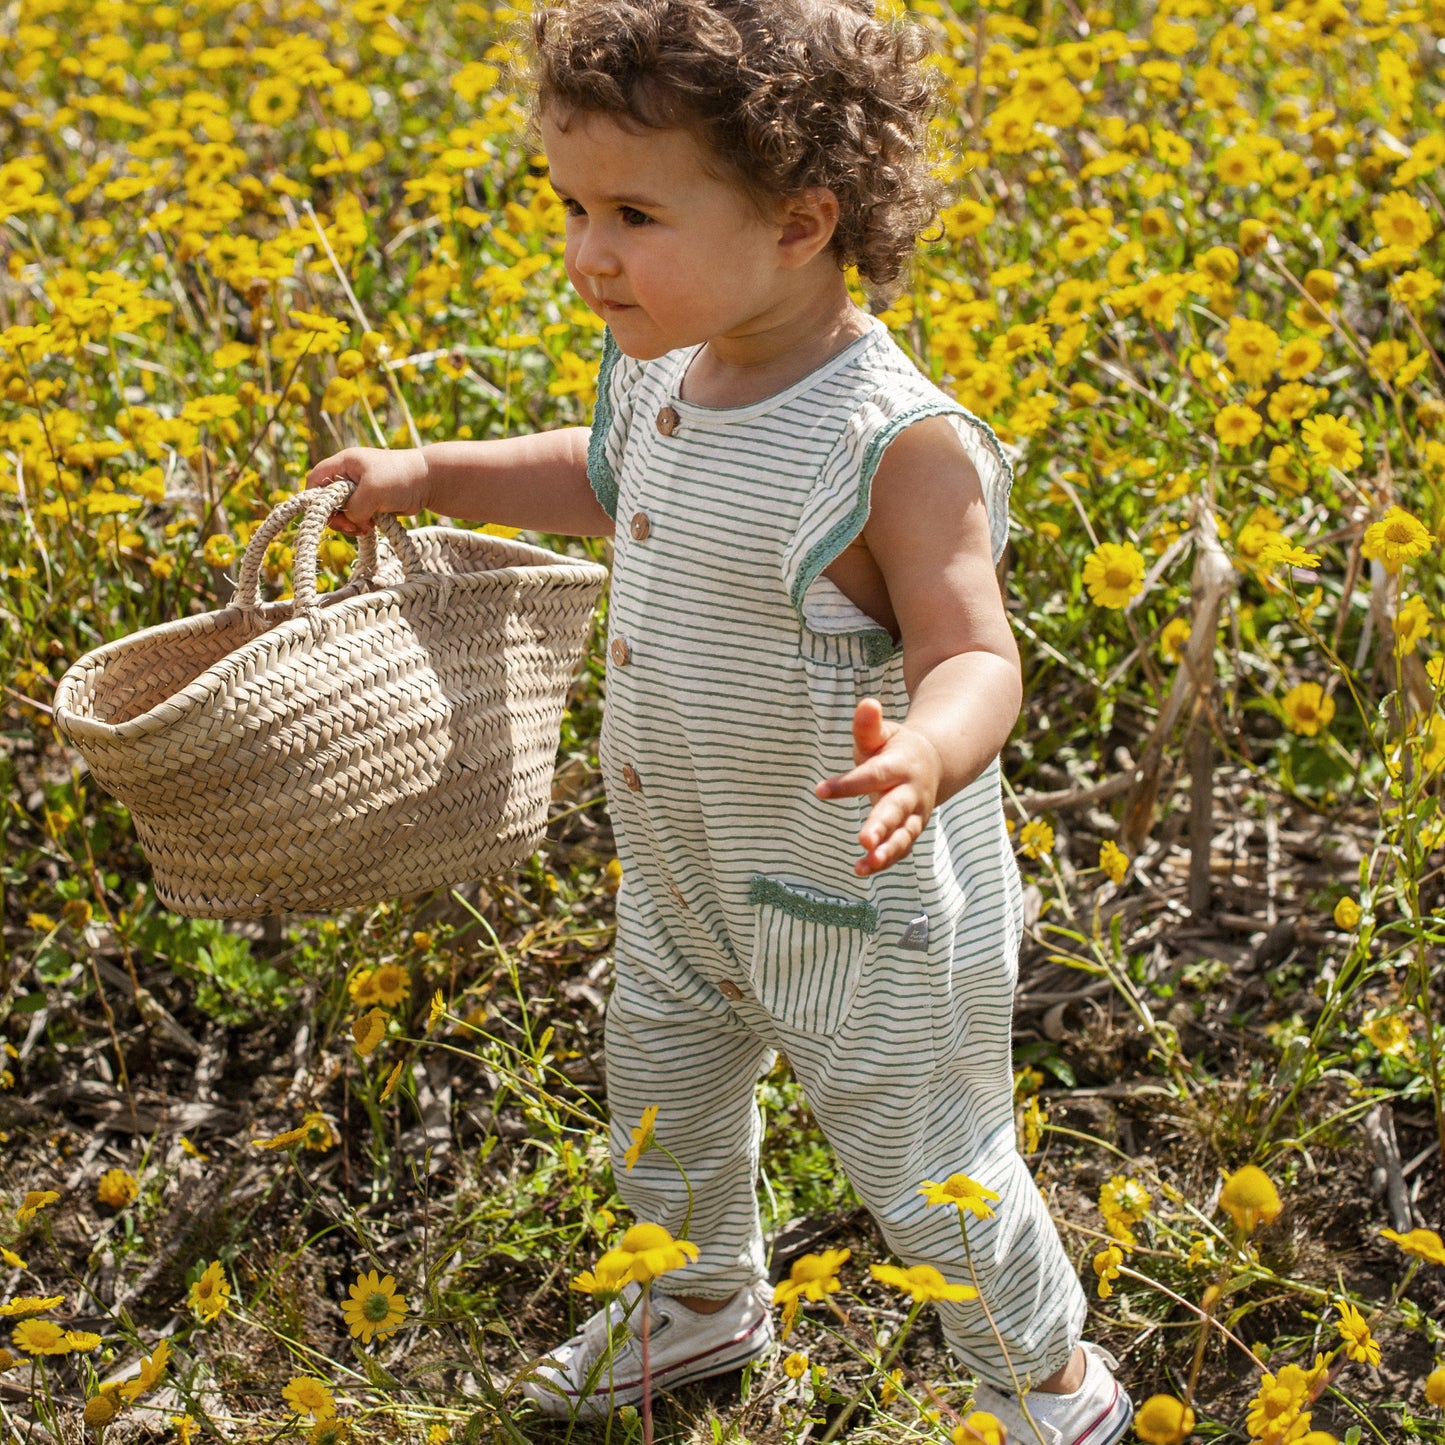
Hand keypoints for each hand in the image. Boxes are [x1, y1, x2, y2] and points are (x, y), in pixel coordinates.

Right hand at [303, 447, 429, 535]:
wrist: (430, 482)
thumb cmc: (400, 478)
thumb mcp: (372, 492)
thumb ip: (353, 508)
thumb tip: (350, 521)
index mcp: (344, 463)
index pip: (315, 479)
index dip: (314, 498)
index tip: (325, 515)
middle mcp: (349, 474)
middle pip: (327, 500)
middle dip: (337, 516)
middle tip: (352, 527)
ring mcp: (360, 488)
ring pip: (343, 511)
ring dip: (350, 523)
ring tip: (366, 527)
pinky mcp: (371, 501)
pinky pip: (357, 516)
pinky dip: (361, 524)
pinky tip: (371, 527)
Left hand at [815, 698, 942, 875]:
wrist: (934, 762)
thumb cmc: (895, 748)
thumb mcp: (883, 734)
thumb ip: (868, 725)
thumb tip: (867, 704)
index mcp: (900, 765)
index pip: (872, 776)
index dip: (847, 784)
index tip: (819, 791)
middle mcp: (910, 793)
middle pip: (895, 810)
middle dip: (880, 826)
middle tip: (863, 840)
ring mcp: (914, 815)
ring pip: (902, 836)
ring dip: (886, 852)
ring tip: (865, 864)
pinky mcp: (911, 830)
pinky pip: (899, 849)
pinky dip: (884, 860)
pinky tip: (860, 869)